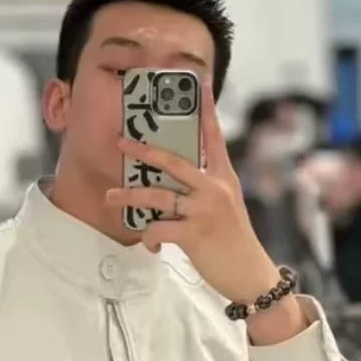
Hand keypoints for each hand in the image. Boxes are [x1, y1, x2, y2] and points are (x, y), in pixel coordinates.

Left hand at [106, 83, 280, 305]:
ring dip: (130, 196)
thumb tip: (178, 183)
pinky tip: (151, 245)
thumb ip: (206, 190)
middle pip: (174, 161)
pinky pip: (159, 229)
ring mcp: (204, 211)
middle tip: (121, 143)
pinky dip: (149, 237)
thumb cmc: (235, 242)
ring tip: (110, 197)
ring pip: (158, 196)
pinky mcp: (194, 234)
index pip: (214, 138)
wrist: (251, 274)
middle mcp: (214, 189)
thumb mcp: (228, 207)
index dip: (206, 111)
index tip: (200, 86)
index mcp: (223, 179)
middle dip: (144, 151)